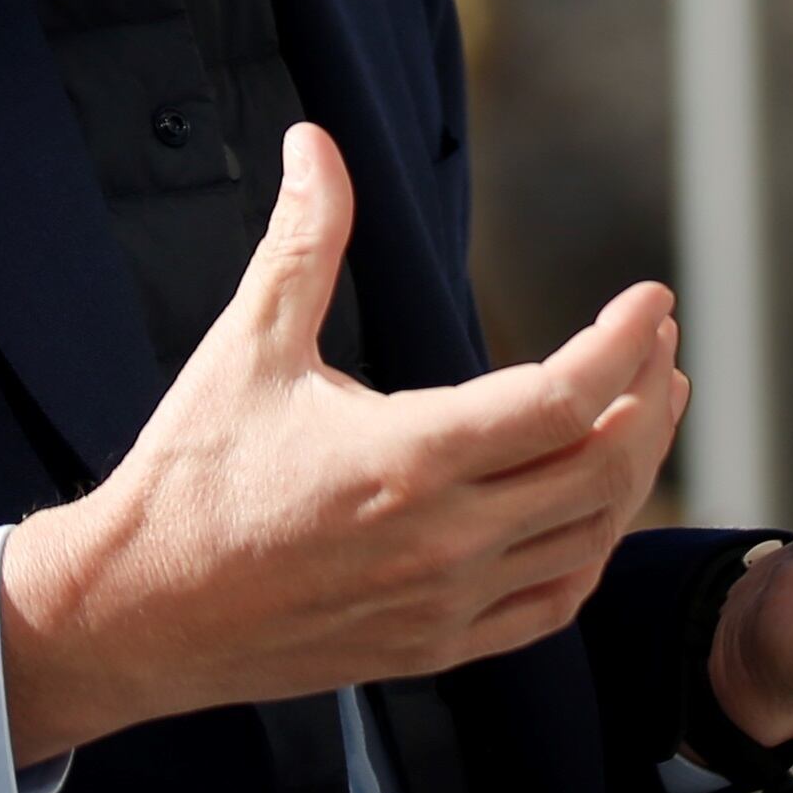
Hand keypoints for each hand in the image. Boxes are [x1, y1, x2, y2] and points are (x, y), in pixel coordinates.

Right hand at [2, 126, 685, 763]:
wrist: (134, 614)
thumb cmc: (187, 480)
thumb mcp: (246, 348)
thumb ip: (301, 241)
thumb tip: (314, 144)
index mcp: (407, 458)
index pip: (563, 397)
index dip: (622, 340)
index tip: (650, 297)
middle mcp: (442, 540)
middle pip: (603, 468)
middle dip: (649, 394)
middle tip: (658, 342)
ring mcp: (444, 604)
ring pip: (590, 538)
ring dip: (635, 470)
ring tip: (648, 407)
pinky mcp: (434, 649)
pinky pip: (551, 605)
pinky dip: (592, 551)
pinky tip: (595, 508)